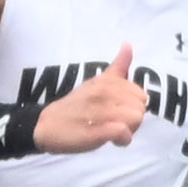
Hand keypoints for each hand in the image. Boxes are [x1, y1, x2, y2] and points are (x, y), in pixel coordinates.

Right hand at [31, 43, 148, 153]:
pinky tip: (113, 141)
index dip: (133, 106)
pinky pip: (124, 132)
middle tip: (115, 123)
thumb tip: (128, 44)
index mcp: (107, 81)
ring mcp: (101, 111)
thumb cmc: (75, 106)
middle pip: (140, 108)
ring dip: (129, 130)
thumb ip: (117, 67)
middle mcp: (105, 92)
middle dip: (133, 119)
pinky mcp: (98, 130)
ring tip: (112, 132)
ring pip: (136, 118)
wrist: (47, 126)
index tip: (118, 112)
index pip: (140, 94)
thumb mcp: (96, 82)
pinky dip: (122, 139)